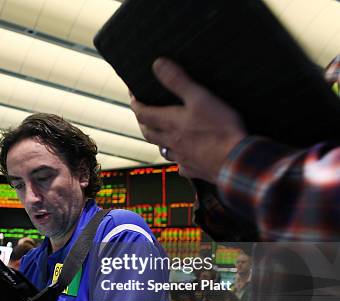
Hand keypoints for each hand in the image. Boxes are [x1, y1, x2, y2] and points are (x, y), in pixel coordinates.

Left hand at [129, 58, 246, 182]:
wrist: (234, 160)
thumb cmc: (218, 128)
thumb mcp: (200, 97)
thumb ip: (178, 81)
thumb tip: (157, 64)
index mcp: (170, 123)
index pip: (143, 113)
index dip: (136, 104)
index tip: (133, 97)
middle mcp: (171, 142)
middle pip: (149, 133)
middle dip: (143, 123)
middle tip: (142, 115)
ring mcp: (182, 157)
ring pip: (164, 150)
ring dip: (159, 142)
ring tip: (160, 136)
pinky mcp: (194, 169)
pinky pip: (181, 166)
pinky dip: (179, 161)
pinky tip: (184, 160)